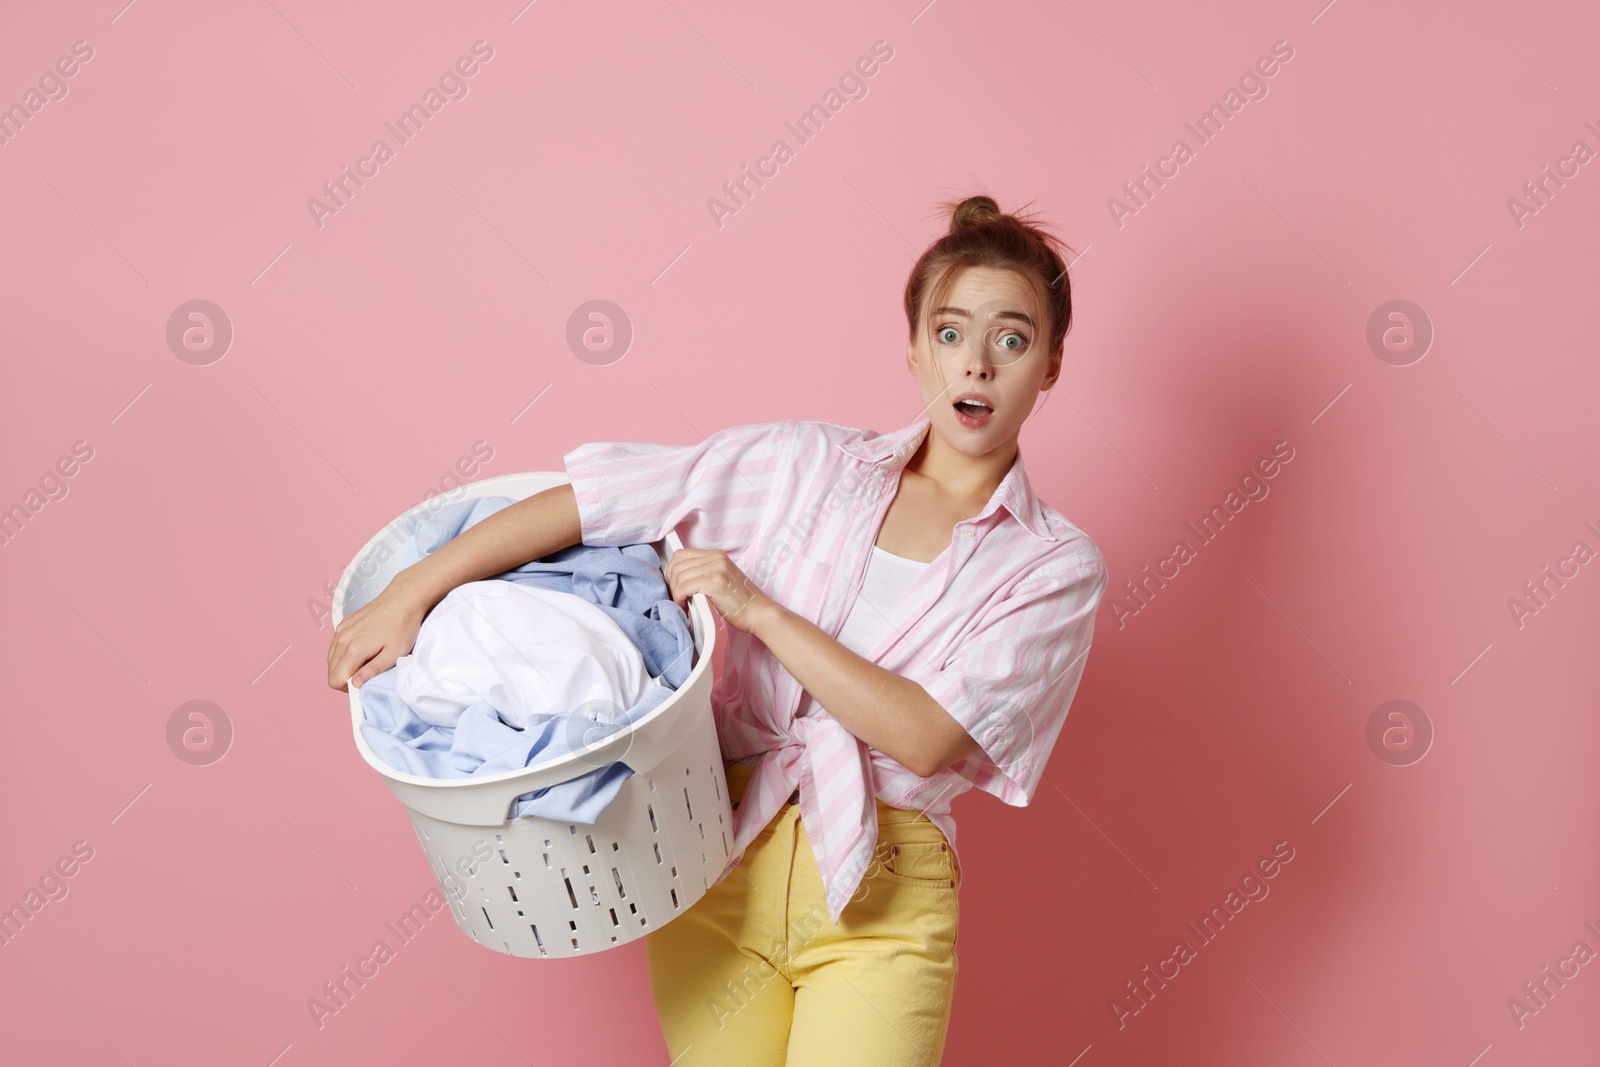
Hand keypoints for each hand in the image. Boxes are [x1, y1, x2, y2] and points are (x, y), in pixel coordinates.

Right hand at [326, 577, 431, 690]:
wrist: (403, 598)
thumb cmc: (403, 624)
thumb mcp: (393, 654)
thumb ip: (372, 671)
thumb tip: (356, 684)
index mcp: (354, 649)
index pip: (335, 680)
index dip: (348, 688)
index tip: (363, 683)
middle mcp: (342, 638)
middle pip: (331, 671)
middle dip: (346, 678)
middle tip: (367, 673)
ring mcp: (341, 630)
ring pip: (331, 659)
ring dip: (344, 665)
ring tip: (366, 660)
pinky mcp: (343, 624)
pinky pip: (334, 646)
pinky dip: (344, 653)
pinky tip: (362, 649)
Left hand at [663, 548, 778, 635]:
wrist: (760, 613)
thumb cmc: (742, 602)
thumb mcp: (723, 579)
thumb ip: (704, 572)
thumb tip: (678, 577)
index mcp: (717, 555)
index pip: (682, 555)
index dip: (673, 572)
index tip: (675, 587)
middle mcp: (716, 558)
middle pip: (677, 564)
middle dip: (672, 583)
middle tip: (677, 598)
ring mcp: (715, 568)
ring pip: (678, 576)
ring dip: (675, 593)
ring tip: (683, 605)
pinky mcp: (714, 582)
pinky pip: (682, 587)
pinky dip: (679, 599)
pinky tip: (686, 607)